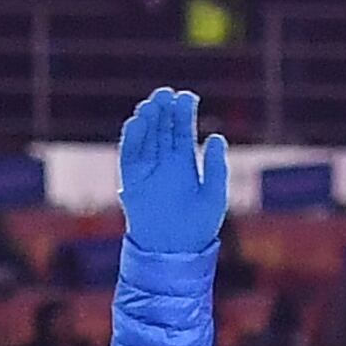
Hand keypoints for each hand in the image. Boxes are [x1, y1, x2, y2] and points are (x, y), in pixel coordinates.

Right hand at [118, 88, 230, 253]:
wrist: (176, 253)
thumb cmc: (199, 227)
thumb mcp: (214, 193)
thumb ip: (215, 166)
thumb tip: (216, 136)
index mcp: (184, 165)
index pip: (181, 133)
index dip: (183, 114)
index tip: (186, 96)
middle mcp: (164, 165)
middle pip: (162, 132)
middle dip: (164, 112)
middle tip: (166, 93)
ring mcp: (147, 173)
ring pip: (145, 141)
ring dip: (147, 122)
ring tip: (152, 103)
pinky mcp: (131, 184)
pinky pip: (130, 158)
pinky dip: (132, 141)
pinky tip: (136, 123)